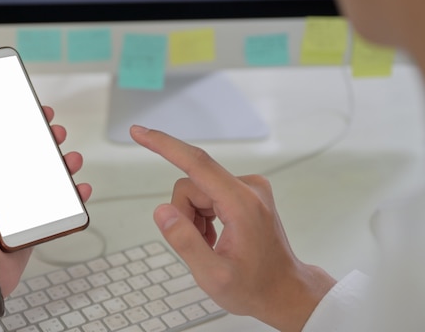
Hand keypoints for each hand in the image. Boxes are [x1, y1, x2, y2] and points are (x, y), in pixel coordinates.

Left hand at [0, 102, 91, 296]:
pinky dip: (73, 196)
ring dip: (64, 165)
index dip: (17, 123)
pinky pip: (58, 205)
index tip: (32, 111)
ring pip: (47, 177)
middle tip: (57, 132)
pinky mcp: (33, 222)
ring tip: (73, 159)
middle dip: (45, 141)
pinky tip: (82, 188)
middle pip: (28, 155)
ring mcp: (18, 205)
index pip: (0, 140)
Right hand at [130, 125, 334, 331]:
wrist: (285, 290)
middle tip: (199, 245)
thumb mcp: (213, 275)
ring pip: (197, 190)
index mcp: (242, 204)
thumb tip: (162, 211)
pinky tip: (215, 237)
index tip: (139, 133)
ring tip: (210, 245)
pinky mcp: (246, 191)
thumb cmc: (255, 287)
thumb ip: (184, 241)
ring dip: (194, 218)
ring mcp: (250, 187)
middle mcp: (249, 187)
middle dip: (184, 216)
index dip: (164, 145)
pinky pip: (208, 194)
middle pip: (191, 185)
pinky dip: (203, 215)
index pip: (196, 163)